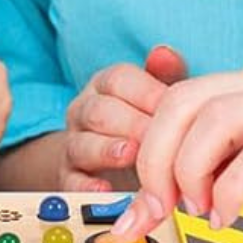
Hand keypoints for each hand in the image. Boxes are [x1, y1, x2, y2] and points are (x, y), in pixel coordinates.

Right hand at [58, 44, 187, 192]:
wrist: (113, 167)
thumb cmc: (144, 125)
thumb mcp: (158, 100)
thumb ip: (165, 76)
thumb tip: (165, 52)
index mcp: (105, 86)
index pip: (118, 79)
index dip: (146, 93)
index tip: (173, 110)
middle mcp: (83, 111)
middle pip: (100, 111)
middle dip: (132, 124)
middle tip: (159, 138)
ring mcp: (73, 144)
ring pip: (82, 143)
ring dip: (107, 150)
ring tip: (132, 155)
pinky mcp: (68, 179)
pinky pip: (71, 182)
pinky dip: (86, 187)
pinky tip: (106, 190)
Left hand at [112, 53, 242, 239]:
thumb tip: (193, 182)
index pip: (184, 96)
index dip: (153, 144)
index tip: (146, 191)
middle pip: (184, 100)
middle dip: (154, 155)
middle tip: (155, 202)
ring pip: (213, 119)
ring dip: (187, 170)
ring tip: (193, 208)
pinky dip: (229, 190)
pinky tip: (226, 216)